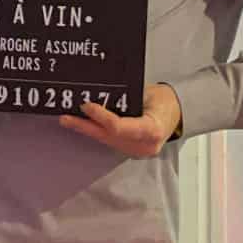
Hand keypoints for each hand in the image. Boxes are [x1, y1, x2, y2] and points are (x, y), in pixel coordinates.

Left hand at [60, 82, 181, 156]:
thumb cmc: (165, 101)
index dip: (100, 117)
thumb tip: (100, 92)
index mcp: (152, 130)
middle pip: (108, 136)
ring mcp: (137, 151)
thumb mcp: (149, 93)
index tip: (86, 106)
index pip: (119, 127)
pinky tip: (83, 125)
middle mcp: (144, 145)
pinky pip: (110, 141)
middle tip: (66, 118)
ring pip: (106, 140)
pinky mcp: (131, 150)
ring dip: (87, 130)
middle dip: (85, 127)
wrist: (176, 113)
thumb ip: (127, 97)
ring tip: (68, 120)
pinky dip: (97, 132)